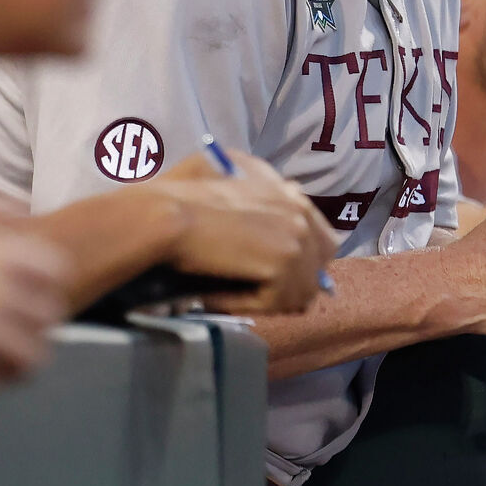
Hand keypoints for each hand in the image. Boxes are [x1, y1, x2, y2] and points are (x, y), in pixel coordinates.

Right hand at [156, 149, 335, 314]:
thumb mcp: (219, 179)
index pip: (318, 236)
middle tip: (254, 295)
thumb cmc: (176, 196)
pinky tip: (216, 298)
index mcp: (286, 190)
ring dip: (264, 300)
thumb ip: (253, 194)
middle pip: (320, 264)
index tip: (268, 275)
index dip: (298, 260)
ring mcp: (296, 237)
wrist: (165, 215)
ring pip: (300, 291)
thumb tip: (273, 213)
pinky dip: (243, 306)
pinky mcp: (284, 263)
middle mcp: (299, 209)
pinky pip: (275, 303)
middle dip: (293, 284)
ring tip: (228, 297)